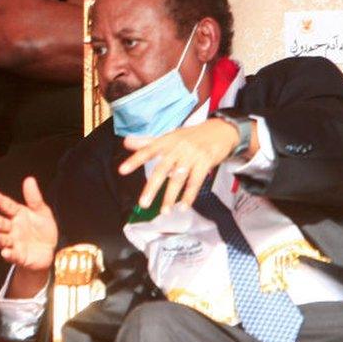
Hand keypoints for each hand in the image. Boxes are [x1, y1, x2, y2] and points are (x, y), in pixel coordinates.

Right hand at [0, 177, 57, 271]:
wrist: (51, 251)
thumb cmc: (43, 230)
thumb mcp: (41, 212)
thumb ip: (34, 198)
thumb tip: (29, 179)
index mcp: (17, 215)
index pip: (7, 206)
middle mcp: (12, 228)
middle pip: (1, 223)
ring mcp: (14, 243)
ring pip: (3, 240)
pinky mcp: (19, 256)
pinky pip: (13, 255)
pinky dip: (9, 254)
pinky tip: (5, 252)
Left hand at [119, 118, 240, 211]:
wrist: (220, 130)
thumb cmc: (190, 136)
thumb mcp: (168, 136)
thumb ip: (146, 142)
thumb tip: (125, 141)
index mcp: (166, 141)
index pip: (147, 150)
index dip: (135, 160)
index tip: (122, 170)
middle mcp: (177, 148)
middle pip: (162, 169)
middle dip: (152, 187)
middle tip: (143, 204)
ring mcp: (192, 155)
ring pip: (178, 179)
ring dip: (170, 196)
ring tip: (164, 212)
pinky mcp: (205, 162)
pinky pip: (196, 182)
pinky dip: (189, 195)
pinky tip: (183, 207)